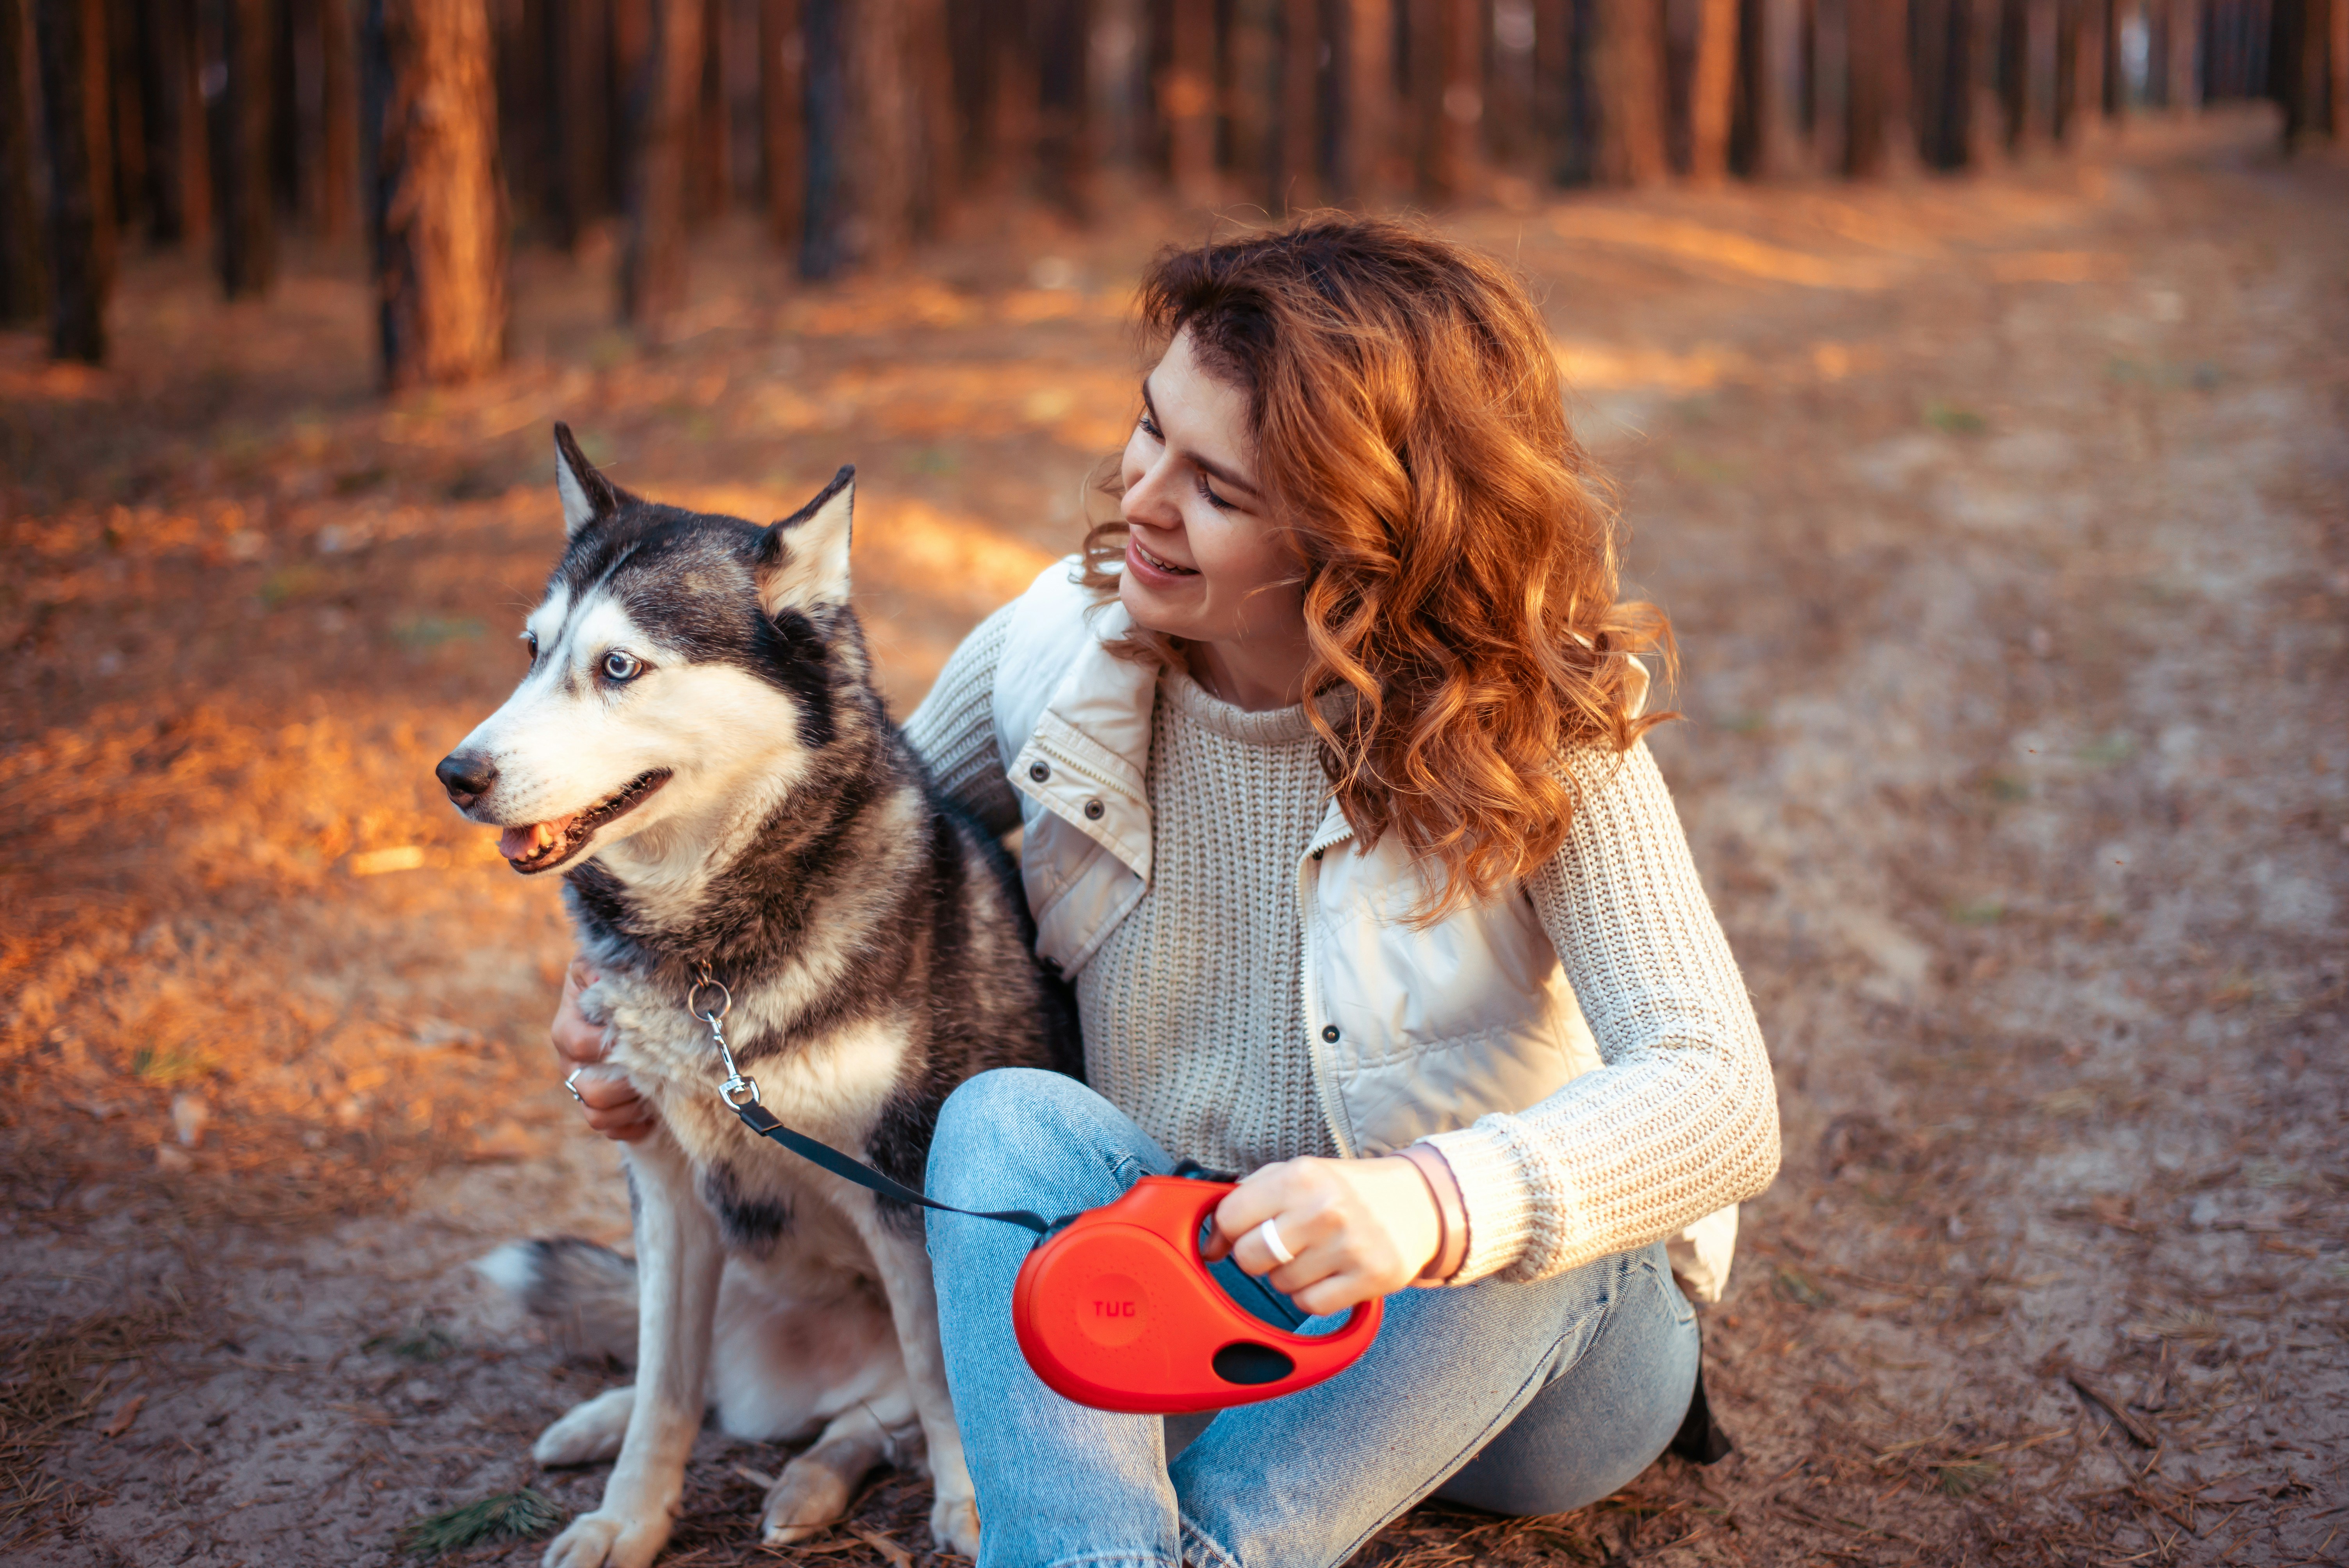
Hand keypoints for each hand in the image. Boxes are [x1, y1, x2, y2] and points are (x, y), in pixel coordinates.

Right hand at [552, 956, 656, 1141]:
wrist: (628, 1003)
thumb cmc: (619, 981)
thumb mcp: (611, 967)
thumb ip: (606, 971)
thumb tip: (607, 980)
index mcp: (568, 1026)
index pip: (580, 1046)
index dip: (610, 1048)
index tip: (641, 1041)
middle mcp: (569, 1061)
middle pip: (587, 1089)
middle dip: (625, 1086)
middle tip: (657, 1073)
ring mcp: (581, 1086)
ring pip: (595, 1115)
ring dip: (630, 1110)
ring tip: (656, 1093)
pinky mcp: (598, 1106)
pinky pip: (609, 1130)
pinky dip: (633, 1126)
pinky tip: (653, 1112)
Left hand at [1203, 1155, 1443, 1315]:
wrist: (1417, 1203)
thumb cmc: (1345, 1190)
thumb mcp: (1298, 1174)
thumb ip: (1248, 1198)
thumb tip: (1210, 1244)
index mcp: (1300, 1176)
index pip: (1230, 1216)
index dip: (1227, 1231)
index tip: (1239, 1233)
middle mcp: (1324, 1209)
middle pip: (1250, 1257)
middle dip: (1257, 1257)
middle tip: (1280, 1246)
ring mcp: (1349, 1246)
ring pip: (1280, 1285)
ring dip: (1288, 1277)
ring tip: (1314, 1254)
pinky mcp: (1370, 1278)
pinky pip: (1310, 1305)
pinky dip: (1312, 1296)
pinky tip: (1329, 1274)